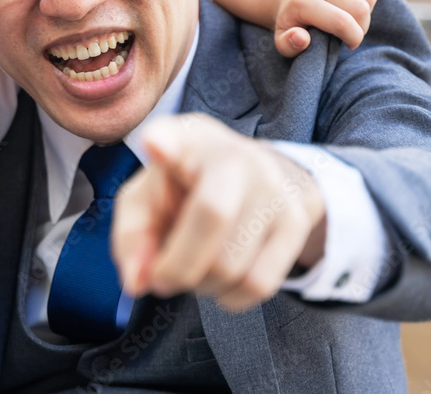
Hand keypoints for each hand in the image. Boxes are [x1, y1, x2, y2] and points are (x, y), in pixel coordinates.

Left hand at [112, 114, 326, 311]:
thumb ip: (132, 237)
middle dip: (177, 267)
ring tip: (196, 272)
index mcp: (185, 139)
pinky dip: (231, 297)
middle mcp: (233, 154)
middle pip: (211, 216)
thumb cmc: (187, 190)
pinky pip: (258, 283)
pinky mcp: (297, 219)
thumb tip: (138, 282)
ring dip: (203, 286)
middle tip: (163, 280)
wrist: (261, 176)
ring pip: (232, 263)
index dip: (164, 141)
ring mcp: (273, 185)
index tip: (153, 143)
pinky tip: (222, 280)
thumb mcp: (148, 199)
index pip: (174, 133)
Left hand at [274, 0, 377, 57]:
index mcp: (300, 1)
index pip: (342, 22)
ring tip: (353, 16)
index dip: (354, 37)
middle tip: (353, 31)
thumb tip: (302, 38)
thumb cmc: (290, 21)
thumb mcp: (282, 41)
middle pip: (360, 8)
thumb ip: (290, 46)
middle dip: (362, 26)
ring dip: (367, 10)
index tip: (350, 43)